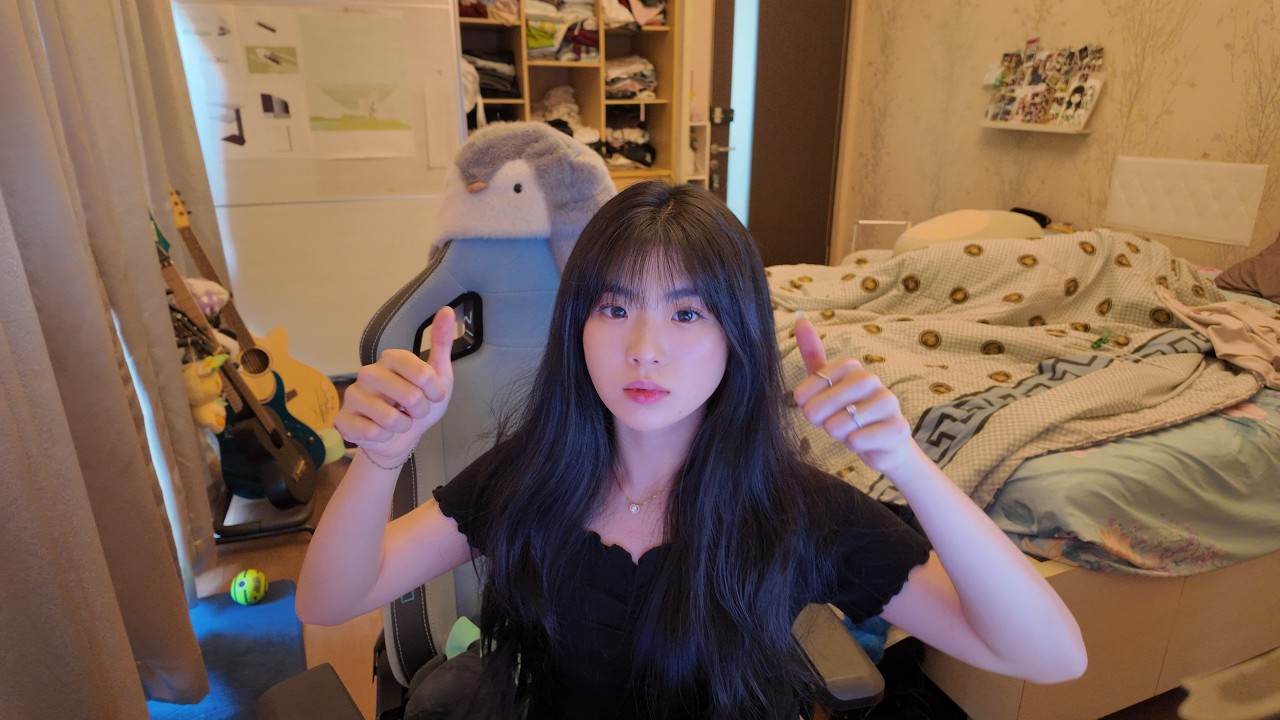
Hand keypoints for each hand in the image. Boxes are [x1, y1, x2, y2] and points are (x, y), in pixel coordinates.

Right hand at [334, 306, 455, 466]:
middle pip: (410, 396)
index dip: (435, 391)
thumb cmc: (417, 405)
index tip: (434, 395)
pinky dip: (385, 438)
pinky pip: (373, 433)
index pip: (424, 373)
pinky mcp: (343, 419)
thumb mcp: (438, 377)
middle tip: (414, 411)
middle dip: (420, 411)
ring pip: (391, 418)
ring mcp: (353, 395)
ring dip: (403, 427)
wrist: (400, 438)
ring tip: (398, 422)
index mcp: (392, 358)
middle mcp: (369, 372)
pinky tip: (380, 431)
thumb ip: (441, 344)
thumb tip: (447, 310)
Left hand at [792, 313, 918, 474]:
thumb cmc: (851, 413)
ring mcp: (889, 403)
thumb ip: (813, 355)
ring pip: (842, 424)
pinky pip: (859, 439)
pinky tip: (862, 442)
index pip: (817, 378)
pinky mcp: (898, 429)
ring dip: (838, 433)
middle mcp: (872, 380)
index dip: (808, 398)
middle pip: (827, 402)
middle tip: (830, 423)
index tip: (811, 407)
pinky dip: (854, 445)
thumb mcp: (827, 385)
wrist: (883, 445)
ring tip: (849, 431)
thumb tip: (800, 318)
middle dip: (821, 418)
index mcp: (852, 368)